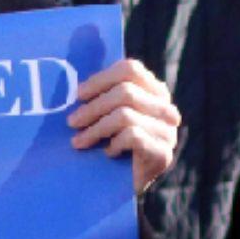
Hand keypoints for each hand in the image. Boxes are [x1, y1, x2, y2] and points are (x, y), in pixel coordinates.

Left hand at [71, 58, 180, 191]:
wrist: (119, 189)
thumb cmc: (106, 145)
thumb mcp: (103, 114)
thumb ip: (99, 90)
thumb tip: (77, 49)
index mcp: (153, 91)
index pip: (130, 69)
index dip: (101, 78)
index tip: (78, 94)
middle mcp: (165, 108)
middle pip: (125, 92)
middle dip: (92, 107)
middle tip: (71, 122)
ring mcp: (168, 132)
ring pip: (125, 115)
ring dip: (95, 128)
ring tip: (79, 142)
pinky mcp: (163, 154)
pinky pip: (133, 136)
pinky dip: (114, 144)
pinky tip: (108, 153)